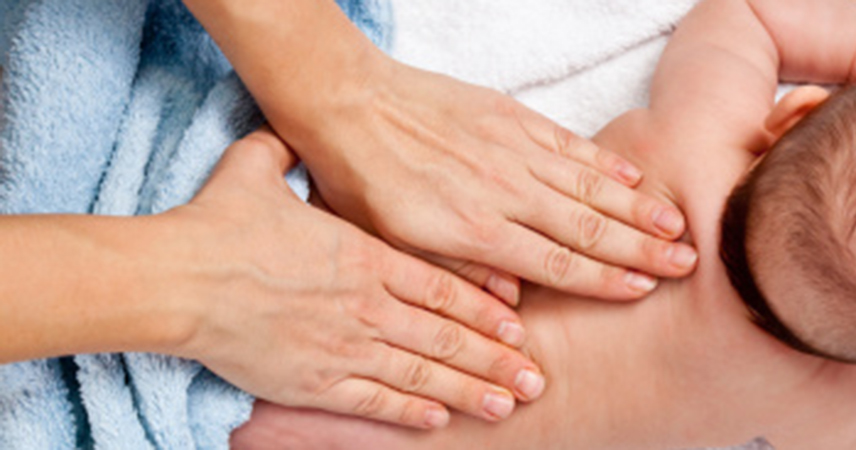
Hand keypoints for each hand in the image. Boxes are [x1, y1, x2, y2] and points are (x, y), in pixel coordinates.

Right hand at [163, 129, 543, 427]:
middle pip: (446, 336)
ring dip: (468, 390)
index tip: (517, 324)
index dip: (484, 308)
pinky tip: (438, 421)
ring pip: (421, 373)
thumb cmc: (218, 225)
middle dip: (495, 358)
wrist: (177, 278)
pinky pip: (372, 401)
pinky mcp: (312, 381)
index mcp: (364, 256)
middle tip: (535, 377)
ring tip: (506, 405)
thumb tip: (283, 136)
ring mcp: (343, 346)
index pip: (441, 287)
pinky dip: (408, 412)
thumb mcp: (257, 172)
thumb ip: (284, 157)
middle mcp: (366, 304)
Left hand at [271, 55, 697, 300]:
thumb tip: (513, 298)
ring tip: (676, 227)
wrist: (346, 102)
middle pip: (588, 227)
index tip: (643, 290)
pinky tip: (633, 180)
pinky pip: (569, 145)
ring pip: (590, 186)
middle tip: (685, 264)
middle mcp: (504, 192)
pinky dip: (605, 163)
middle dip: (640, 250)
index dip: (604, 280)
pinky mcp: (511, 117)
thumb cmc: (361, 178)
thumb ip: (458, 272)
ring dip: (637, 209)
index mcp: (475, 230)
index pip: (556, 263)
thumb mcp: (394, 243)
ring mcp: (512, 150)